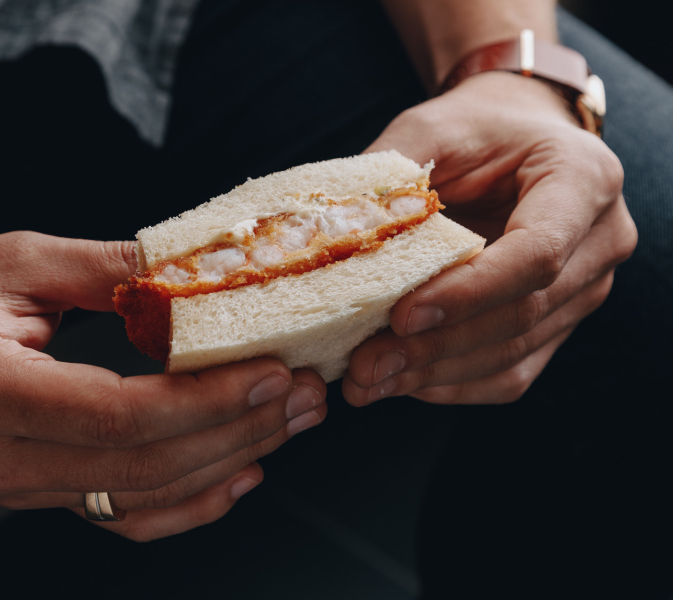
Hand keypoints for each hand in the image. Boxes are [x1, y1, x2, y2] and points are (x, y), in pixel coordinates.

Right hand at [0, 229, 325, 540]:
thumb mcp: (16, 261)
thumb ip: (108, 269)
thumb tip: (194, 270)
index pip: (117, 415)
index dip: (205, 401)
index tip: (273, 374)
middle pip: (141, 465)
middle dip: (237, 431)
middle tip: (303, 397)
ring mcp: (8, 488)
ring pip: (139, 498)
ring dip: (225, 464)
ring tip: (287, 426)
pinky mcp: (27, 493)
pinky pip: (117, 515)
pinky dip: (185, 503)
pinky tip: (237, 474)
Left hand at [343, 72, 636, 405]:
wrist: (513, 141)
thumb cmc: (474, 130)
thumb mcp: (431, 128)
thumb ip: (391, 175)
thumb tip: (329, 237)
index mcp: (583, 180)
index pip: (537, 252)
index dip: (468, 292)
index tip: (401, 316)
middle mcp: (599, 242)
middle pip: (523, 313)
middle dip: (437, 347)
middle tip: (365, 365)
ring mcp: (584, 291)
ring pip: (513, 353)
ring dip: (435, 375)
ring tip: (367, 381)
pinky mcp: (557, 324)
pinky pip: (510, 373)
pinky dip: (452, 385)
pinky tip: (400, 383)